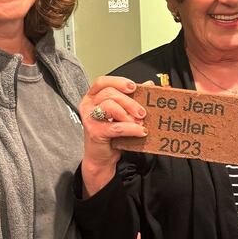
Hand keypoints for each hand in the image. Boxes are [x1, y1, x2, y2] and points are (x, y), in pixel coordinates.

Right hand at [80, 76, 146, 196]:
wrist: (102, 157)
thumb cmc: (111, 133)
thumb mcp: (122, 113)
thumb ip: (132, 98)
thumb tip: (149, 84)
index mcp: (93, 97)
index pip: (102, 82)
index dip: (118, 82)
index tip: (133, 87)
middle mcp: (88, 105)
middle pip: (109, 93)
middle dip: (129, 101)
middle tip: (142, 111)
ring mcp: (90, 118)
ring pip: (110, 106)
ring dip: (129, 113)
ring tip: (140, 121)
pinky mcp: (95, 132)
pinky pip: (116, 127)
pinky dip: (131, 128)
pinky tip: (141, 131)